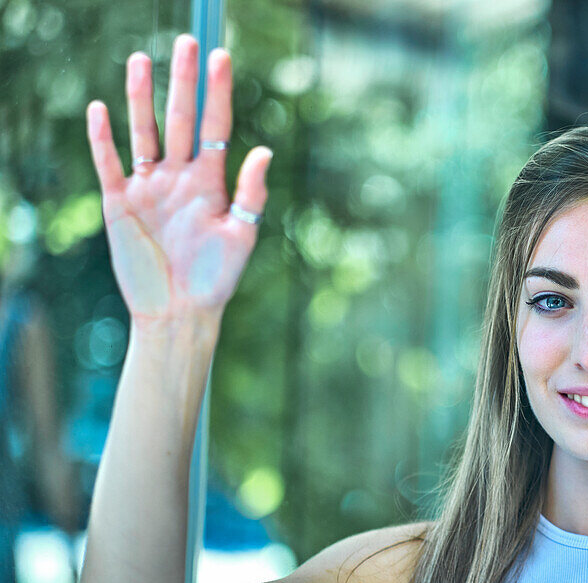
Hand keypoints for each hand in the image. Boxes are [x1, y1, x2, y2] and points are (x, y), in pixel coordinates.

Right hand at [86, 34, 271, 325]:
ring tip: (141, 60)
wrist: (178, 313)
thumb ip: (251, 195)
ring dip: (142, 98)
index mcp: (211, 182)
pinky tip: (101, 108)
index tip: (221, 58)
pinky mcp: (120, 204)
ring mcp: (148, 188)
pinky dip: (103, 138)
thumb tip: (263, 150)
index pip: (215, 127)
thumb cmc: (215, 280)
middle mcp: (179, 177)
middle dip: (183, 82)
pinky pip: (109, 164)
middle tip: (187, 42)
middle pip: (179, 120)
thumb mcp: (241, 238)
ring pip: (143, 133)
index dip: (218, 93)